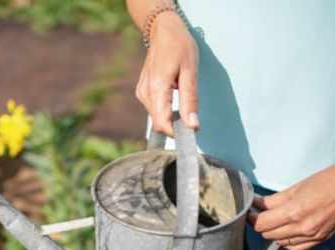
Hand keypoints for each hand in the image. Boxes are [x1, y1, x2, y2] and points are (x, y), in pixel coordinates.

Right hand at [135, 11, 198, 134]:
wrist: (163, 31)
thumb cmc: (179, 46)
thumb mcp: (190, 72)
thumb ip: (190, 100)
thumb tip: (193, 125)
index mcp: (157, 88)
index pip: (161, 123)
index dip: (176, 132)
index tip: (191, 131)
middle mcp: (145, 93)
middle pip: (158, 122)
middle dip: (175, 125)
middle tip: (192, 118)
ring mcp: (141, 92)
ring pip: (156, 116)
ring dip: (170, 117)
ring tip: (184, 102)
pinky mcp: (142, 91)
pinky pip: (154, 108)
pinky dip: (165, 109)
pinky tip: (174, 97)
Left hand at [248, 165, 334, 249]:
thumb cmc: (326, 181)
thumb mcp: (295, 188)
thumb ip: (273, 200)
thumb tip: (256, 204)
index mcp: (294, 212)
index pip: (262, 224)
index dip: (252, 218)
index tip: (249, 212)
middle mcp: (303, 228)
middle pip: (268, 234)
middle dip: (261, 224)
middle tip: (260, 214)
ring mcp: (312, 235)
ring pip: (280, 242)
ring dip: (273, 233)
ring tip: (274, 221)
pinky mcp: (320, 239)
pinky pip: (295, 247)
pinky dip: (286, 242)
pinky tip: (287, 231)